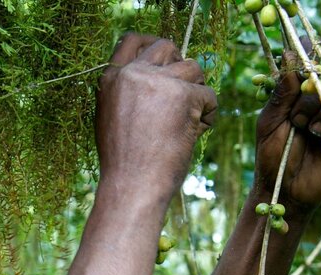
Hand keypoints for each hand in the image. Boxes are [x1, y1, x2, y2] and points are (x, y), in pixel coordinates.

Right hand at [95, 34, 217, 197]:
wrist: (132, 187)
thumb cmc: (124, 164)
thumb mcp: (111, 119)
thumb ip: (127, 92)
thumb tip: (155, 77)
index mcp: (111, 79)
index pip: (132, 40)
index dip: (152, 45)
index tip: (167, 60)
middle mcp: (132, 74)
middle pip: (167, 47)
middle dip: (180, 66)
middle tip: (184, 93)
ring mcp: (158, 82)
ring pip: (194, 68)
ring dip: (198, 92)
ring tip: (192, 119)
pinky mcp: (183, 96)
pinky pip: (209, 95)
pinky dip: (209, 115)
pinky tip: (198, 133)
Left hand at [254, 51, 320, 210]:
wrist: (286, 191)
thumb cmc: (271, 156)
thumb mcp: (269, 123)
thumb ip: (282, 93)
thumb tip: (290, 54)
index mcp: (299, 86)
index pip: (312, 54)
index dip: (317, 49)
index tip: (313, 60)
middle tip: (308, 104)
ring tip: (314, 128)